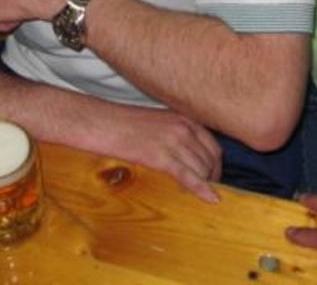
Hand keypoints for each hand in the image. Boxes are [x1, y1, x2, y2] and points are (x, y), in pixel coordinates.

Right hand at [98, 105, 222, 203]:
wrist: (100, 122)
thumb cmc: (123, 123)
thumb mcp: (156, 121)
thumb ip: (174, 132)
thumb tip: (185, 154)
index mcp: (182, 118)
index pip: (212, 145)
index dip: (215, 164)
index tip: (212, 176)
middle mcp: (183, 128)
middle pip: (209, 159)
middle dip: (210, 177)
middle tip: (205, 190)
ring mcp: (173, 141)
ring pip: (201, 169)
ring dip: (203, 184)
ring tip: (197, 195)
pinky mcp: (160, 156)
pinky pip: (188, 176)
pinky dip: (202, 189)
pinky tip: (211, 199)